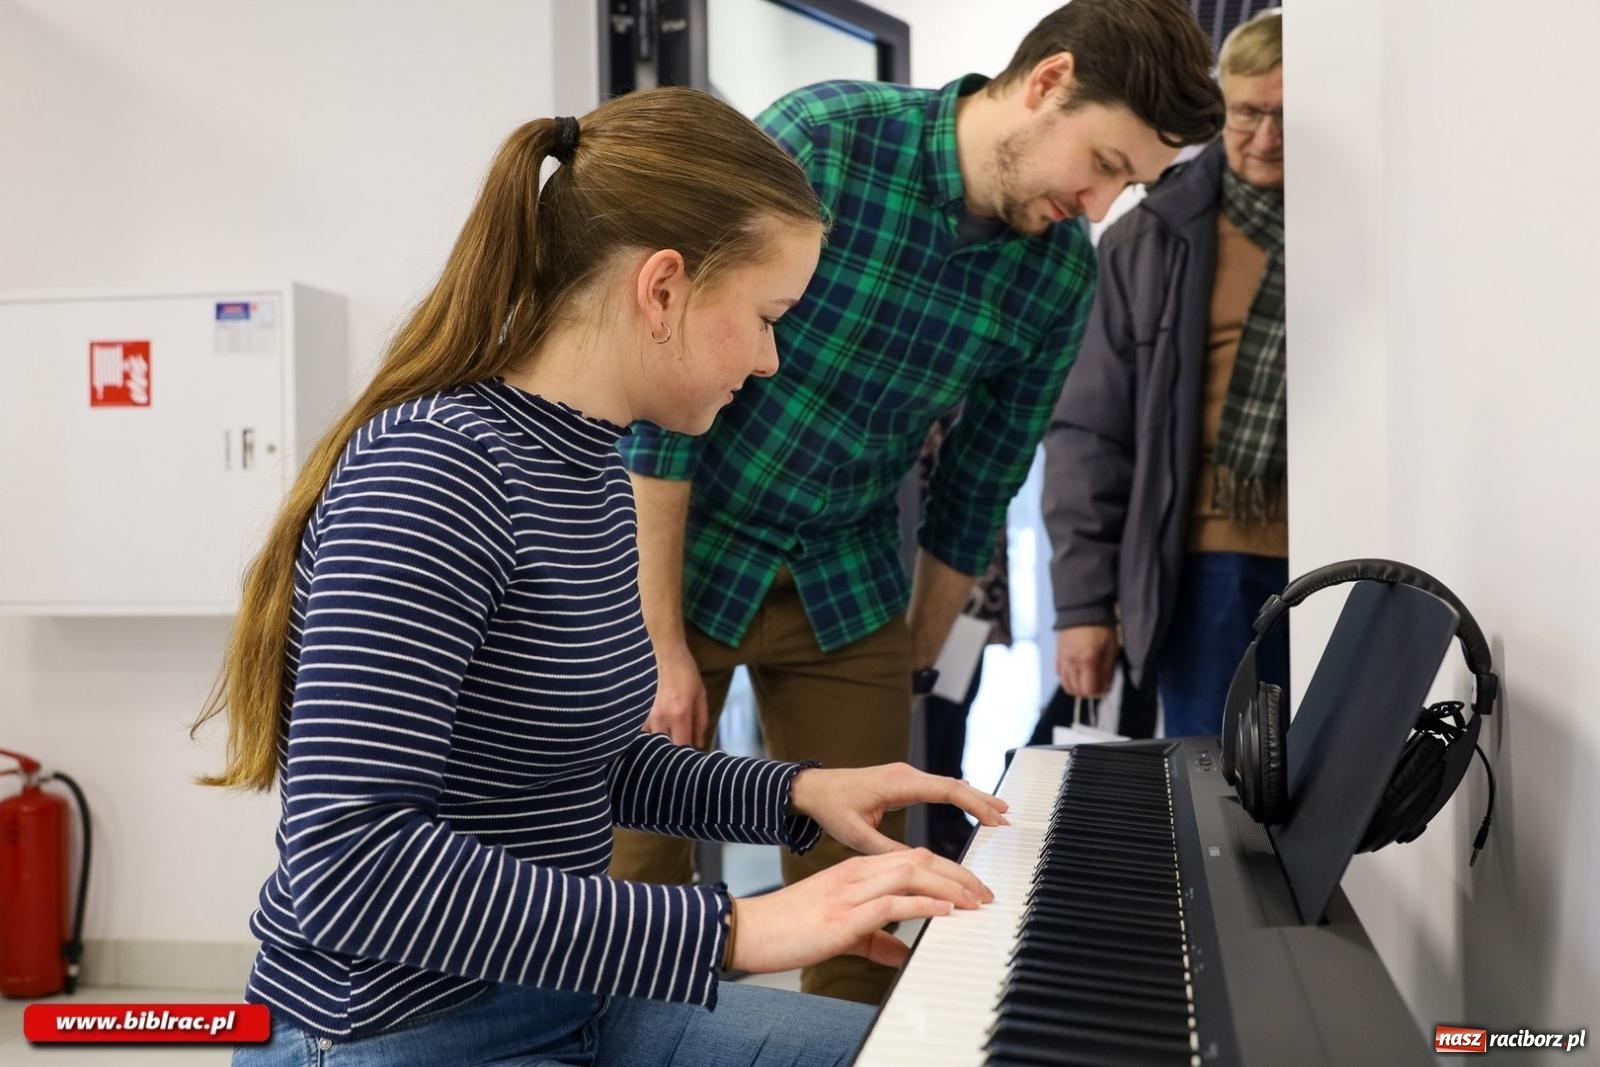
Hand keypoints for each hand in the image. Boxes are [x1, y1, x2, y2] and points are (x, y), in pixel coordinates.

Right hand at [643, 640, 707, 746]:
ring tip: (666, 736)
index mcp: (679, 715)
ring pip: (650, 741)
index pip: (682, 747)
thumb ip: (700, 722)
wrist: (661, 650)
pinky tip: (654, 727)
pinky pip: (641, 730)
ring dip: (658, 743)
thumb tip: (698, 744)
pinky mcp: (634, 710)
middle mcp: (659, 718)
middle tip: (678, 748)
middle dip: (672, 752)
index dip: (687, 755)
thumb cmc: (684, 671)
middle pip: (664, 749)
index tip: (691, 756)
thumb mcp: (700, 695)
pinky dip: (648, 733)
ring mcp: (643, 715)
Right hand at [729, 848, 993, 972]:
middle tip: (985, 892)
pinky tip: (945, 910)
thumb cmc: (791, 928)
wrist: (751, 928)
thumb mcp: (842, 932)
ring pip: (912, 873)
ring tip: (975, 900)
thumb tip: (902, 954)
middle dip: (958, 874)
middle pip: (920, 859)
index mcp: (857, 871)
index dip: (947, 869)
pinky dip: (924, 904)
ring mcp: (851, 891)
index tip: (972, 886)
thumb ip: (875, 940)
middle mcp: (858, 873)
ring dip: (950, 886)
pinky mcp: (845, 914)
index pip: (912, 858)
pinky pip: (893, 903)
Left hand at [789, 763, 1008, 855]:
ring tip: (998, 814)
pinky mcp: (903, 783)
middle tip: (1008, 817)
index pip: (948, 790)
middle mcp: (906, 775)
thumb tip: (919, 864)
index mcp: (899, 783)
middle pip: (955, 785)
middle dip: (982, 800)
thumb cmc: (831, 807)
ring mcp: (906, 777)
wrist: (812, 788)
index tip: (996, 818)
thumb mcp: (857, 835)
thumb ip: (888, 849)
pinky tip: (971, 806)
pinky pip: (938, 788)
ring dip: (973, 798)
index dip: (975, 804)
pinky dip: (958, 797)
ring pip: (948, 785)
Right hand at [1056, 625, 1118, 697]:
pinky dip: (1068, 679)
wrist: (1083, 609)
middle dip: (1088, 692)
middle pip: (1076, 690)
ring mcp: (1062, 659)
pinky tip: (1077, 675)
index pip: (1088, 690)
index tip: (1105, 688)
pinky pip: (1060, 675)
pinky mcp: (1058, 655)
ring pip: (1066, 685)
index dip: (1098, 693)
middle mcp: (1071, 662)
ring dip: (1077, 688)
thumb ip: (1107, 670)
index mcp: (1087, 660)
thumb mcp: (1111, 647)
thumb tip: (1105, 687)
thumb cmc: (1101, 627)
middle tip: (1098, 686)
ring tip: (1088, 681)